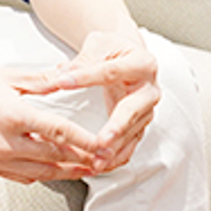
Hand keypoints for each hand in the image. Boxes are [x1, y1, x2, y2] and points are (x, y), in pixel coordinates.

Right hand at [0, 62, 106, 183]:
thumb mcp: (6, 76)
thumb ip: (41, 80)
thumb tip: (67, 76)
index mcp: (12, 115)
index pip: (58, 132)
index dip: (85, 141)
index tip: (104, 145)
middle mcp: (5, 142)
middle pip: (54, 158)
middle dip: (82, 160)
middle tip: (103, 160)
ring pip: (41, 173)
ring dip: (65, 172)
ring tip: (85, 168)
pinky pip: (22, 177)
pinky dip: (42, 174)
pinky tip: (53, 168)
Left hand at [13, 31, 159, 173]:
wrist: (129, 55)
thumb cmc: (113, 49)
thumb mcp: (99, 45)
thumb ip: (82, 60)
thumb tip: (61, 74)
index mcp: (142, 63)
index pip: (111, 71)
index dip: (86, 76)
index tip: (62, 82)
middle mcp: (150, 88)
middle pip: (132, 109)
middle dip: (117, 127)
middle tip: (101, 141)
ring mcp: (148, 109)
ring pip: (132, 132)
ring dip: (115, 148)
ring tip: (97, 160)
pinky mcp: (141, 124)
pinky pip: (131, 143)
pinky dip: (117, 156)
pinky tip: (102, 165)